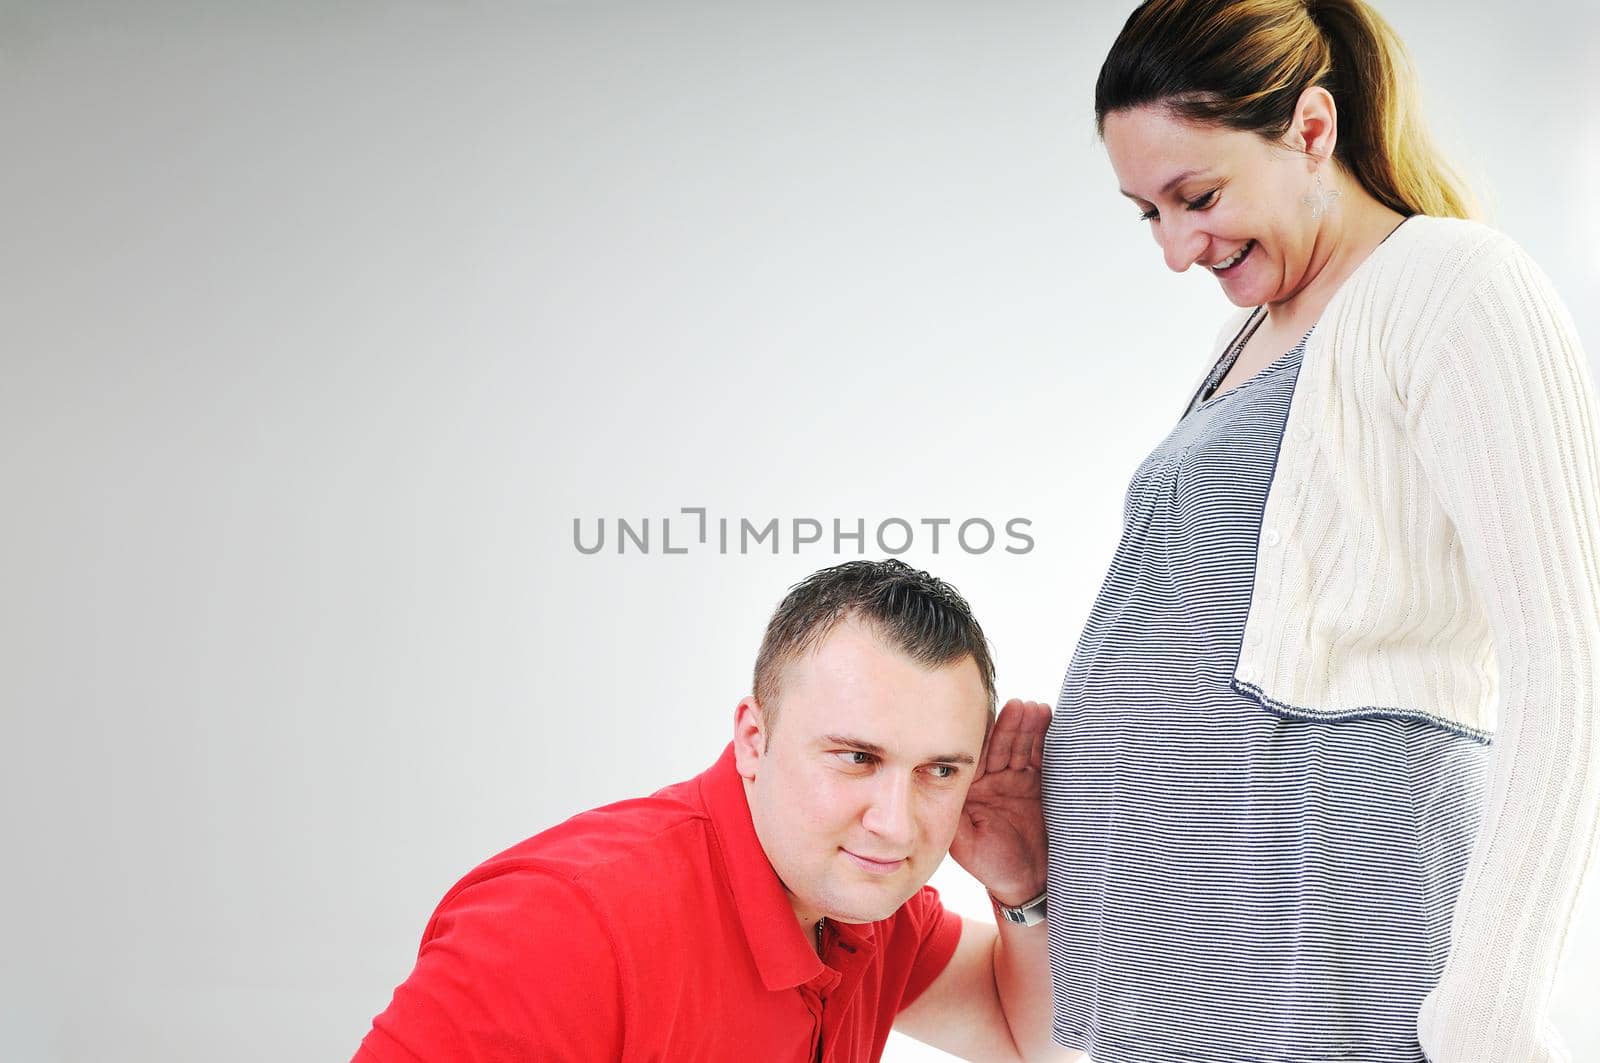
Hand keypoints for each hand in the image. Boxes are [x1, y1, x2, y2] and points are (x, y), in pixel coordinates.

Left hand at [949, 698, 1049, 906]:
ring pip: (1022, 748)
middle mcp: (991, 780)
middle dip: (1012, 726)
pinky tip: (1051, 723)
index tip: (996, 719)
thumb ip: (953, 816)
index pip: (977, 755)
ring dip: (1030, 728)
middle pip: (1002, 746)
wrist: (1028, 883)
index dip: (987, 737)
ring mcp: (1015, 780)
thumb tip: (938, 789)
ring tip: (1038, 710)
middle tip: (1022, 707)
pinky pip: (1042, 759)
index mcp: (970, 789)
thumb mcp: (964, 843)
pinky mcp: (1039, 784)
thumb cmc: (992, 866)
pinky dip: (1047, 743)